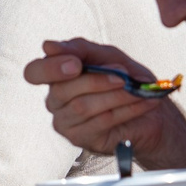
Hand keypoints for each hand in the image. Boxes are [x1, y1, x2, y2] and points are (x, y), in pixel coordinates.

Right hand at [24, 39, 185, 164]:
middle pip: (63, 90)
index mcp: (55, 76)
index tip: (76, 64)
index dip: (51, 68)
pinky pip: (101, 121)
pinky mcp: (81, 139)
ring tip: (137, 89)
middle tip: (123, 75)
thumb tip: (48, 46)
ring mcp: (65, 122)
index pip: (33, 73)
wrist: (152, 107)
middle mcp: (54, 100)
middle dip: (97, 80)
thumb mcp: (107, 55)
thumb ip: (80, 49)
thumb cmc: (125, 78)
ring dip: (116, 95)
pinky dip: (126, 109)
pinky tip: (142, 102)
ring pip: (83, 107)